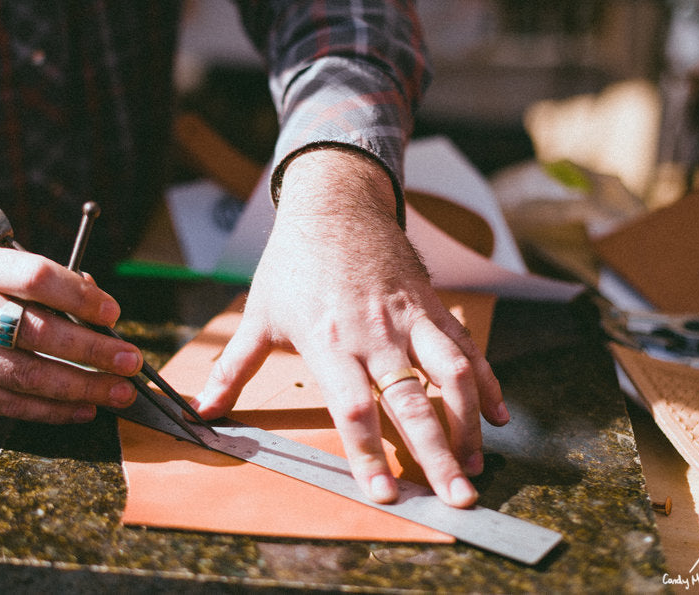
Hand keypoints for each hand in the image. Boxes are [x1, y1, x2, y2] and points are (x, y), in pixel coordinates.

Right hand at [0, 245, 141, 422]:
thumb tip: (98, 303)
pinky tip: (83, 408)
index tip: (113, 313)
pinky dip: (52, 410)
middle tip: (130, 361)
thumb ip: (38, 280)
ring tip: (118, 392)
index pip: (35, 277)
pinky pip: (9, 404)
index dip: (80, 296)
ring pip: (27, 376)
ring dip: (82, 387)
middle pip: (37, 332)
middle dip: (93, 350)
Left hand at [192, 148, 508, 506]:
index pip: (354, 407)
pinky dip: (487, 381)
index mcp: (329, 341)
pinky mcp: (430, 306)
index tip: (385, 494)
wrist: (335, 203)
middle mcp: (375, 334)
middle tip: (457, 497)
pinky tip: (498, 414)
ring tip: (478, 464)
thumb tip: (200, 411)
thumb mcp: (258, 314)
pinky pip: (465, 347)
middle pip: (412, 401)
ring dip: (468, 421)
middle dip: (437, 453)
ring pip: (450, 374)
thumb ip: (233, 368)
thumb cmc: (293, 261)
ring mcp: (408, 319)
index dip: (369, 453)